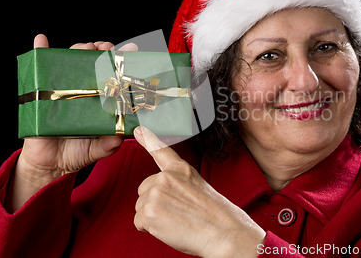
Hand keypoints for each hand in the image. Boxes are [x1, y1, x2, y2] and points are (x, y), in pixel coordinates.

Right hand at [7, 34, 135, 211]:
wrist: (49, 164)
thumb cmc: (77, 152)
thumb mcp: (96, 150)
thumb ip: (108, 145)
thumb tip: (117, 138)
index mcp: (99, 100)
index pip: (112, 76)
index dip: (119, 62)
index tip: (128, 52)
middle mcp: (83, 90)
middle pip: (92, 63)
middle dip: (101, 51)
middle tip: (106, 49)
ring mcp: (62, 88)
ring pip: (71, 61)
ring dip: (79, 49)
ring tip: (86, 48)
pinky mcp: (41, 91)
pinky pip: (39, 68)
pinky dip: (40, 50)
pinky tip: (42, 40)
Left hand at [133, 126, 265, 257]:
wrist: (222, 231)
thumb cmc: (213, 214)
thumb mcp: (197, 187)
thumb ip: (177, 183)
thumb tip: (160, 189)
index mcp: (180, 170)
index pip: (161, 150)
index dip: (148, 138)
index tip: (139, 129)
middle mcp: (165, 177)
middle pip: (144, 190)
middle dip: (154, 203)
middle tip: (177, 212)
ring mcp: (156, 193)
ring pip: (140, 207)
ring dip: (153, 217)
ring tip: (176, 220)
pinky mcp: (149, 211)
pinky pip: (138, 222)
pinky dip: (149, 229)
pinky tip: (168, 228)